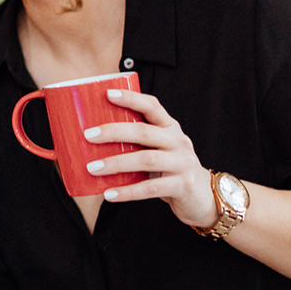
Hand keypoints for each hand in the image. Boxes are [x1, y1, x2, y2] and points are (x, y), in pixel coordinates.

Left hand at [83, 89, 216, 228]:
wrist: (202, 195)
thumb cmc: (170, 168)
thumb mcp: (159, 149)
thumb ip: (137, 143)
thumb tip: (92, 142)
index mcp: (170, 128)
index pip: (152, 106)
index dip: (131, 98)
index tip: (108, 94)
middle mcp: (178, 141)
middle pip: (144, 132)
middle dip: (114, 132)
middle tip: (88, 136)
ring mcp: (181, 163)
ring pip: (146, 159)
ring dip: (116, 163)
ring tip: (92, 168)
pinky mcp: (181, 185)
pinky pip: (150, 188)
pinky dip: (127, 192)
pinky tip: (109, 193)